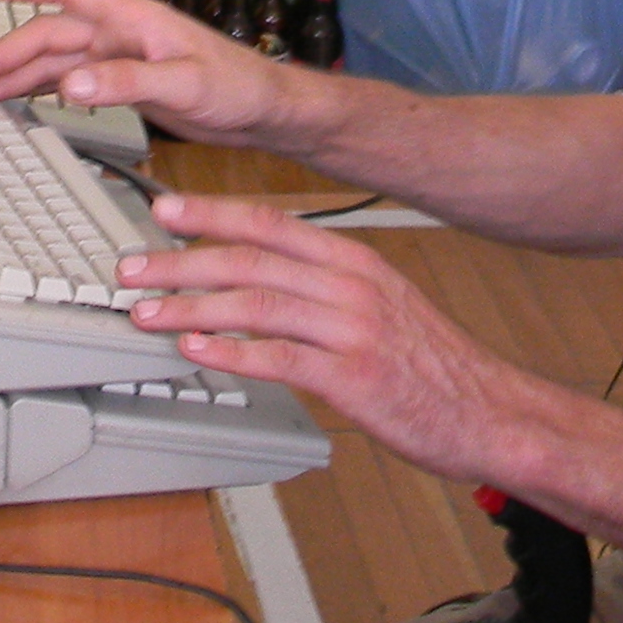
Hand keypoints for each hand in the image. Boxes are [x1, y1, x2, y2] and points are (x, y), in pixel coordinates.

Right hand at [0, 0, 313, 146]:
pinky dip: (43, 90)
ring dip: (18, 75)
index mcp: (131, 19)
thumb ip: (127, 81)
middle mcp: (120, 33)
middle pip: (48, 35)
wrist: (264, 109)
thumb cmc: (238, 84)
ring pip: (55, 61)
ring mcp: (121, 57)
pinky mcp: (126, 83)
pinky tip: (22, 102)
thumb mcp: (184, 83)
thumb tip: (74, 82)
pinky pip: (72, 81)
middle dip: (4, 54)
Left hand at [119, 191, 525, 475]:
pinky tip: (197, 353)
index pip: (271, 224)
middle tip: (131, 268)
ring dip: (190, 308)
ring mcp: (351, 330)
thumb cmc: (434, 365)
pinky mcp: (352, 377)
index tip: (165, 211)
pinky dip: (230, 352)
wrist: (490, 411)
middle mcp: (351, 286)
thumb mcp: (384, 304)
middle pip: (250, 259)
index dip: (212, 214)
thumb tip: (259, 281)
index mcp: (354, 262)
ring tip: (147, 313)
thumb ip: (325, 287)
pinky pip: (278, 358)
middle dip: (180, 262)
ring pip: (254, 303)